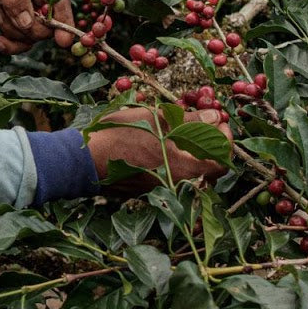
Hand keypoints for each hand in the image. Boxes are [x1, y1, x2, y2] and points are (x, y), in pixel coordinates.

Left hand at [0, 0, 75, 54]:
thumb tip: (28, 22)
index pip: (60, 0)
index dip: (64, 20)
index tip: (61, 39)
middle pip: (48, 24)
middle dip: (26, 26)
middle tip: (1, 12)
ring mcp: (28, 10)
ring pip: (32, 35)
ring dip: (11, 30)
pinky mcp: (15, 22)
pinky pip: (20, 42)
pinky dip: (9, 44)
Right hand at [88, 107, 230, 195]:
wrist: (84, 161)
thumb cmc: (120, 136)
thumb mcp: (158, 120)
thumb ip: (192, 121)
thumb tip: (215, 118)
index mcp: (187, 170)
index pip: (222, 157)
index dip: (224, 135)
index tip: (216, 118)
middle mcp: (179, 186)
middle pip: (209, 167)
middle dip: (210, 142)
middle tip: (203, 122)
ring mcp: (164, 190)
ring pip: (191, 172)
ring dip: (193, 151)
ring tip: (182, 129)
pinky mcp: (149, 190)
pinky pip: (173, 176)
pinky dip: (176, 160)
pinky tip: (163, 143)